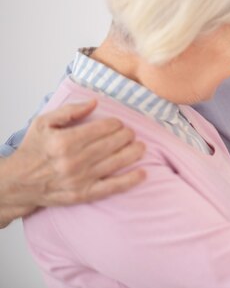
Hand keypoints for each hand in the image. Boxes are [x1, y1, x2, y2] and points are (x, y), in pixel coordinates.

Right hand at [0, 100, 144, 225]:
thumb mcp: (43, 123)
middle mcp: (74, 160)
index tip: (119, 123)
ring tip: (141, 146)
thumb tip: (94, 102)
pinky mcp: (84, 194)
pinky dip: (130, 180)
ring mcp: (80, 179)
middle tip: (131, 133)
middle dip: (126, 136)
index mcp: (65, 141)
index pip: (101, 129)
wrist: (18, 183)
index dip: (116, 124)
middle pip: (112, 144)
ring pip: (116, 162)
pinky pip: (112, 187)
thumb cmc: (33, 151)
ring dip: (133, 153)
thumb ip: (69, 111)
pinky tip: (143, 173)